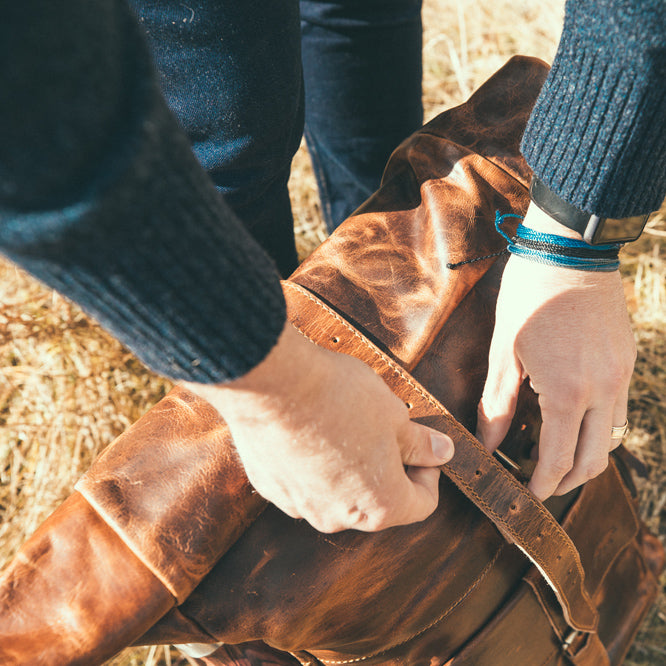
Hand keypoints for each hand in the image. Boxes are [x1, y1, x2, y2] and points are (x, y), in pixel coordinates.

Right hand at [184, 322, 453, 532]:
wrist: (273, 383)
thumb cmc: (340, 397)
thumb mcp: (394, 414)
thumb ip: (419, 443)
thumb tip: (442, 453)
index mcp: (381, 505)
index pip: (422, 503)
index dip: (429, 472)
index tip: (420, 445)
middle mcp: (340, 517)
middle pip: (377, 502)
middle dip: (386, 469)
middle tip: (382, 429)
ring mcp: (301, 506)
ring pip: (337, 494)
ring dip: (347, 468)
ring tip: (342, 424)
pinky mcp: (271, 488)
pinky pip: (303, 483)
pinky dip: (312, 464)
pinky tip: (309, 430)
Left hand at [477, 203, 635, 499]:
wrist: (571, 249)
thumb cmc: (529, 295)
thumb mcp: (505, 350)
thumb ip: (497, 402)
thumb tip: (487, 443)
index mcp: (568, 392)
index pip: (559, 459)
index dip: (542, 485)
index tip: (527, 498)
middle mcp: (604, 391)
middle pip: (594, 460)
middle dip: (567, 482)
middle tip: (540, 486)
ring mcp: (622, 376)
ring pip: (612, 438)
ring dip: (586, 458)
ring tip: (555, 458)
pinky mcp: (628, 360)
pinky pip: (619, 410)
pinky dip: (598, 428)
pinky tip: (573, 421)